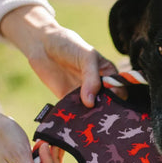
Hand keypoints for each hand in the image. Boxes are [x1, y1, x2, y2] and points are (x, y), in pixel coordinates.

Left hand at [0, 5, 125, 105]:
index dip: (117, 95)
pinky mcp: (70, 101)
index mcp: (108, 74)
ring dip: (91, 116)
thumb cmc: (69, 44)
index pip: (120, 90)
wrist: (42, 44)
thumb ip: (92, 78)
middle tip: (99, 111)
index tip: (109, 97)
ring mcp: (84, 95)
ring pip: (92, 111)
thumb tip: (90, 103)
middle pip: (108, 104)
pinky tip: (75, 118)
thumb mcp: (87, 56)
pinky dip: (76, 116)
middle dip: (105, 109)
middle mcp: (99, 87)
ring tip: (88, 117)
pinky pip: (76, 112)